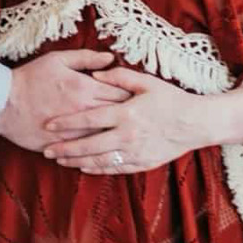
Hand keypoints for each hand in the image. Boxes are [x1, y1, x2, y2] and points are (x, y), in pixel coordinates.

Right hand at [0, 50, 128, 152]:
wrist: (3, 102)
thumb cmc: (30, 78)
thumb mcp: (58, 59)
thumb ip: (87, 58)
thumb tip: (110, 58)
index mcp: (85, 88)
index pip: (121, 94)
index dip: (132, 97)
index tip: (138, 99)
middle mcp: (83, 111)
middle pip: (118, 117)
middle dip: (129, 117)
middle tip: (138, 119)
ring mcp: (73, 131)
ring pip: (105, 137)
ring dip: (116, 136)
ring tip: (125, 135)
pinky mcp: (62, 145)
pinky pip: (85, 151)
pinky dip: (96, 150)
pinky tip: (104, 149)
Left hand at [41, 67, 207, 173]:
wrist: (196, 124)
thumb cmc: (171, 100)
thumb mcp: (147, 82)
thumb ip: (119, 76)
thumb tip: (94, 73)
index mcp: (126, 113)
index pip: (89, 119)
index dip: (66, 123)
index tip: (49, 125)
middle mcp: (127, 135)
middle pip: (88, 145)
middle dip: (65, 148)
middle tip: (46, 150)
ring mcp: (134, 152)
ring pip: (98, 160)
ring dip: (76, 161)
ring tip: (59, 160)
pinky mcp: (141, 163)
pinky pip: (114, 168)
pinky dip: (96, 169)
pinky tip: (83, 167)